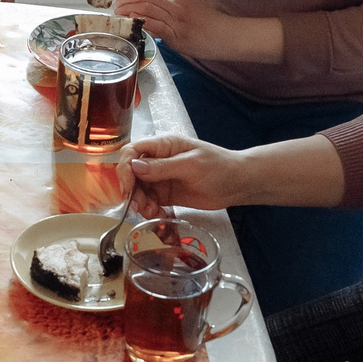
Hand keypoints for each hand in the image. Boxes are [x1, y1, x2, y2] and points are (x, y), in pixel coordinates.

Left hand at [114, 0, 278, 64]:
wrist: (229, 35)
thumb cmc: (210, 25)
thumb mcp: (188, 10)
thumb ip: (169, 10)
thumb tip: (149, 16)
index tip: (118, 6)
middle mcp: (174, 2)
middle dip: (122, 4)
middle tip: (112, 13)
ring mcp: (175, 17)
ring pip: (144, 9)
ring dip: (125, 14)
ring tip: (115, 20)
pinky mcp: (177, 32)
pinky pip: (153, 25)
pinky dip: (138, 25)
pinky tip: (130, 28)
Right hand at [123, 134, 252, 212]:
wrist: (238, 184)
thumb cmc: (219, 167)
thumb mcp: (191, 165)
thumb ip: (162, 167)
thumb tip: (134, 167)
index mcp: (163, 145)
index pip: (132, 151)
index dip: (125, 168)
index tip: (128, 188)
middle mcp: (158, 161)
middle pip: (132, 174)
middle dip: (133, 192)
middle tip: (141, 207)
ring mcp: (162, 178)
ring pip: (139, 191)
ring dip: (141, 204)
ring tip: (153, 213)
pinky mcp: (167, 195)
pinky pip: (150, 202)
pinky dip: (151, 211)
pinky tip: (161, 215)